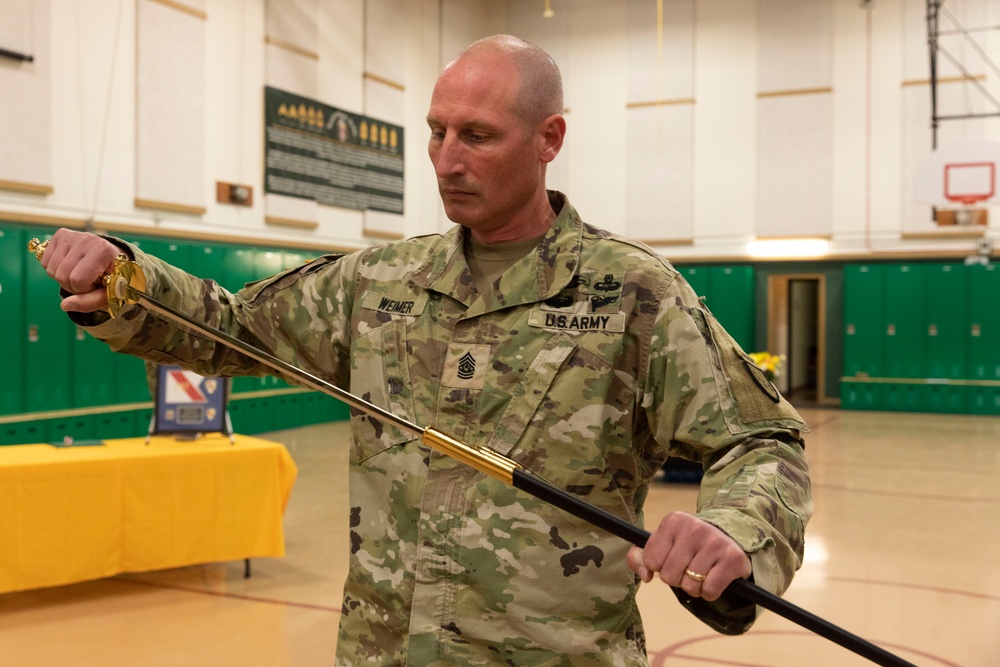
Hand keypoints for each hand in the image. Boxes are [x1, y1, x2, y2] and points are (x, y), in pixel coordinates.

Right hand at [39, 229, 121, 312]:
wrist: (113, 257)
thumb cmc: (112, 276)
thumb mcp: (109, 293)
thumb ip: (90, 302)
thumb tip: (64, 306)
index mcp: (102, 251)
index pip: (78, 279)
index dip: (83, 290)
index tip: (94, 285)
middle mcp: (86, 239)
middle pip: (62, 275)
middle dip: (72, 286)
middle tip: (85, 282)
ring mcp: (72, 235)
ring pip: (51, 270)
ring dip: (62, 278)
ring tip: (79, 274)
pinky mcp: (60, 235)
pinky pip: (45, 261)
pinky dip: (54, 269)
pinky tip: (70, 266)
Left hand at [626, 511, 751, 600]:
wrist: (728, 540)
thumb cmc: (687, 546)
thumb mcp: (661, 544)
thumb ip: (640, 557)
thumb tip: (646, 576)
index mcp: (673, 521)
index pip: (652, 561)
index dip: (660, 567)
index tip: (671, 559)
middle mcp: (694, 527)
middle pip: (669, 576)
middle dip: (677, 579)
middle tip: (687, 568)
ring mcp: (715, 542)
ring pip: (690, 586)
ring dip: (693, 587)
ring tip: (701, 572)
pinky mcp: (732, 558)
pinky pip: (709, 591)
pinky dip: (709, 593)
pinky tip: (713, 578)